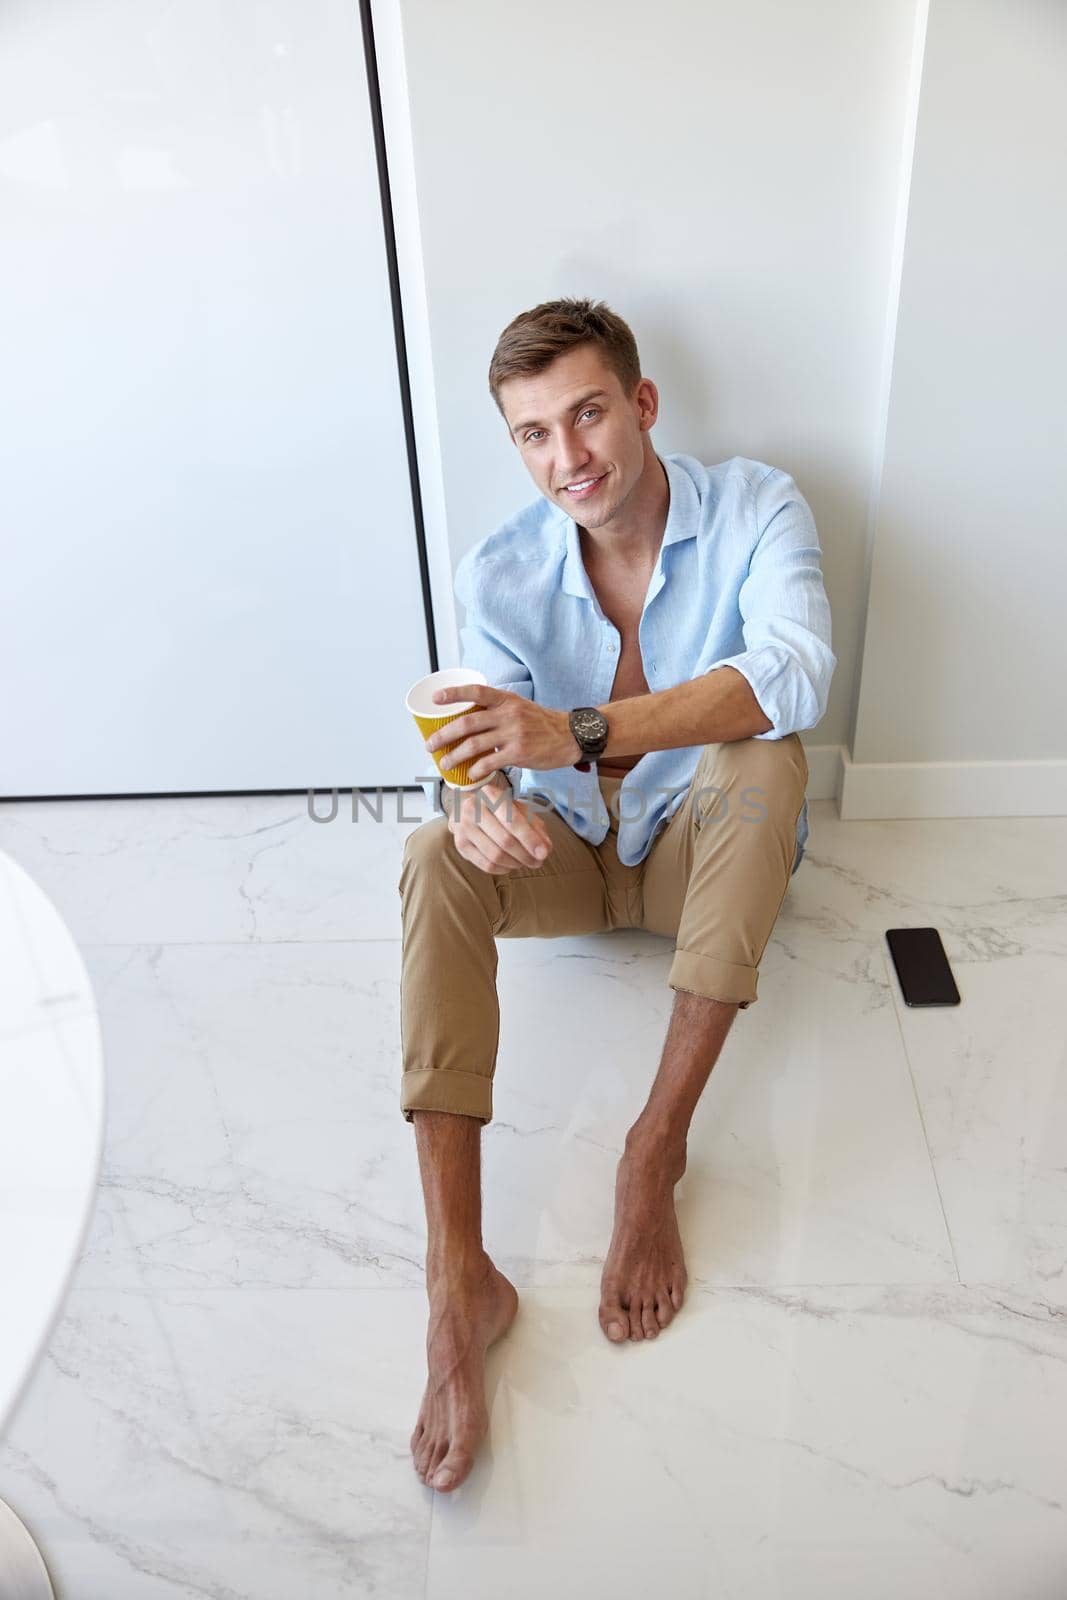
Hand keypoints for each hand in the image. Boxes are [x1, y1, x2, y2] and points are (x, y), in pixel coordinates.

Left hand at [426, 684, 580, 780]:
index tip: (435, 698)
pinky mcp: (519, 753)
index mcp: (506, 699)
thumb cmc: (542, 723)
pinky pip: (490, 762)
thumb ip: (497, 710)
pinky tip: (470, 775)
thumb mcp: (520, 707)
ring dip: (454, 756)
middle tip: (430, 745)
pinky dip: (476, 770)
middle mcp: (508, 714)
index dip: (453, 693)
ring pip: (474, 745)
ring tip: (445, 764)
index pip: (476, 691)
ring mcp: (513, 734)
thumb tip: (470, 721)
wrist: (571, 736)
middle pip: (467, 723)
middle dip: (444, 735)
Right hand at [445, 773, 553, 873]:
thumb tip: (546, 848)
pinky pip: (486, 865)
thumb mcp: (519, 809)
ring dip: (515, 863)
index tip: (544, 853)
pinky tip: (511, 865)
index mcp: (490, 794)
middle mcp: (472, 809)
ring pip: (495, 855)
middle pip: (504, 840)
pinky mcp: (460, 845)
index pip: (512, 821)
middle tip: (538, 861)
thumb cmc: (501, 809)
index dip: (529, 839)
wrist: (470, 809)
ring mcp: (463, 828)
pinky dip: (503, 869)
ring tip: (525, 862)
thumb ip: (535, 826)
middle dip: (525, 855)